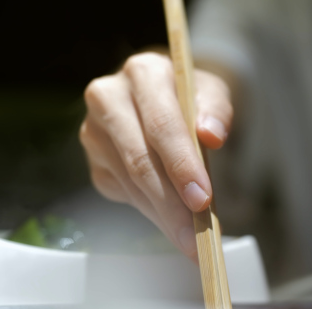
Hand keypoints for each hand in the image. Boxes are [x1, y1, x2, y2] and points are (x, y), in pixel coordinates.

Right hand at [79, 52, 232, 259]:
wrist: (165, 96)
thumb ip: (216, 110)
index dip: (182, 165)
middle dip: (171, 204)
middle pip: (140, 160)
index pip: (162, 125)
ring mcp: (95, 130)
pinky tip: (171, 222)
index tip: (202, 199)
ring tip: (190, 239)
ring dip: (162, 216)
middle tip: (196, 237)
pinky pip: (124, 193)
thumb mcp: (212, 93)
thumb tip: (211, 135)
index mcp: (143, 72)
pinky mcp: (94, 160)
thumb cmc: (191, 96)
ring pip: (130, 183)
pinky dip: (151, 212)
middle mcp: (108, 97)